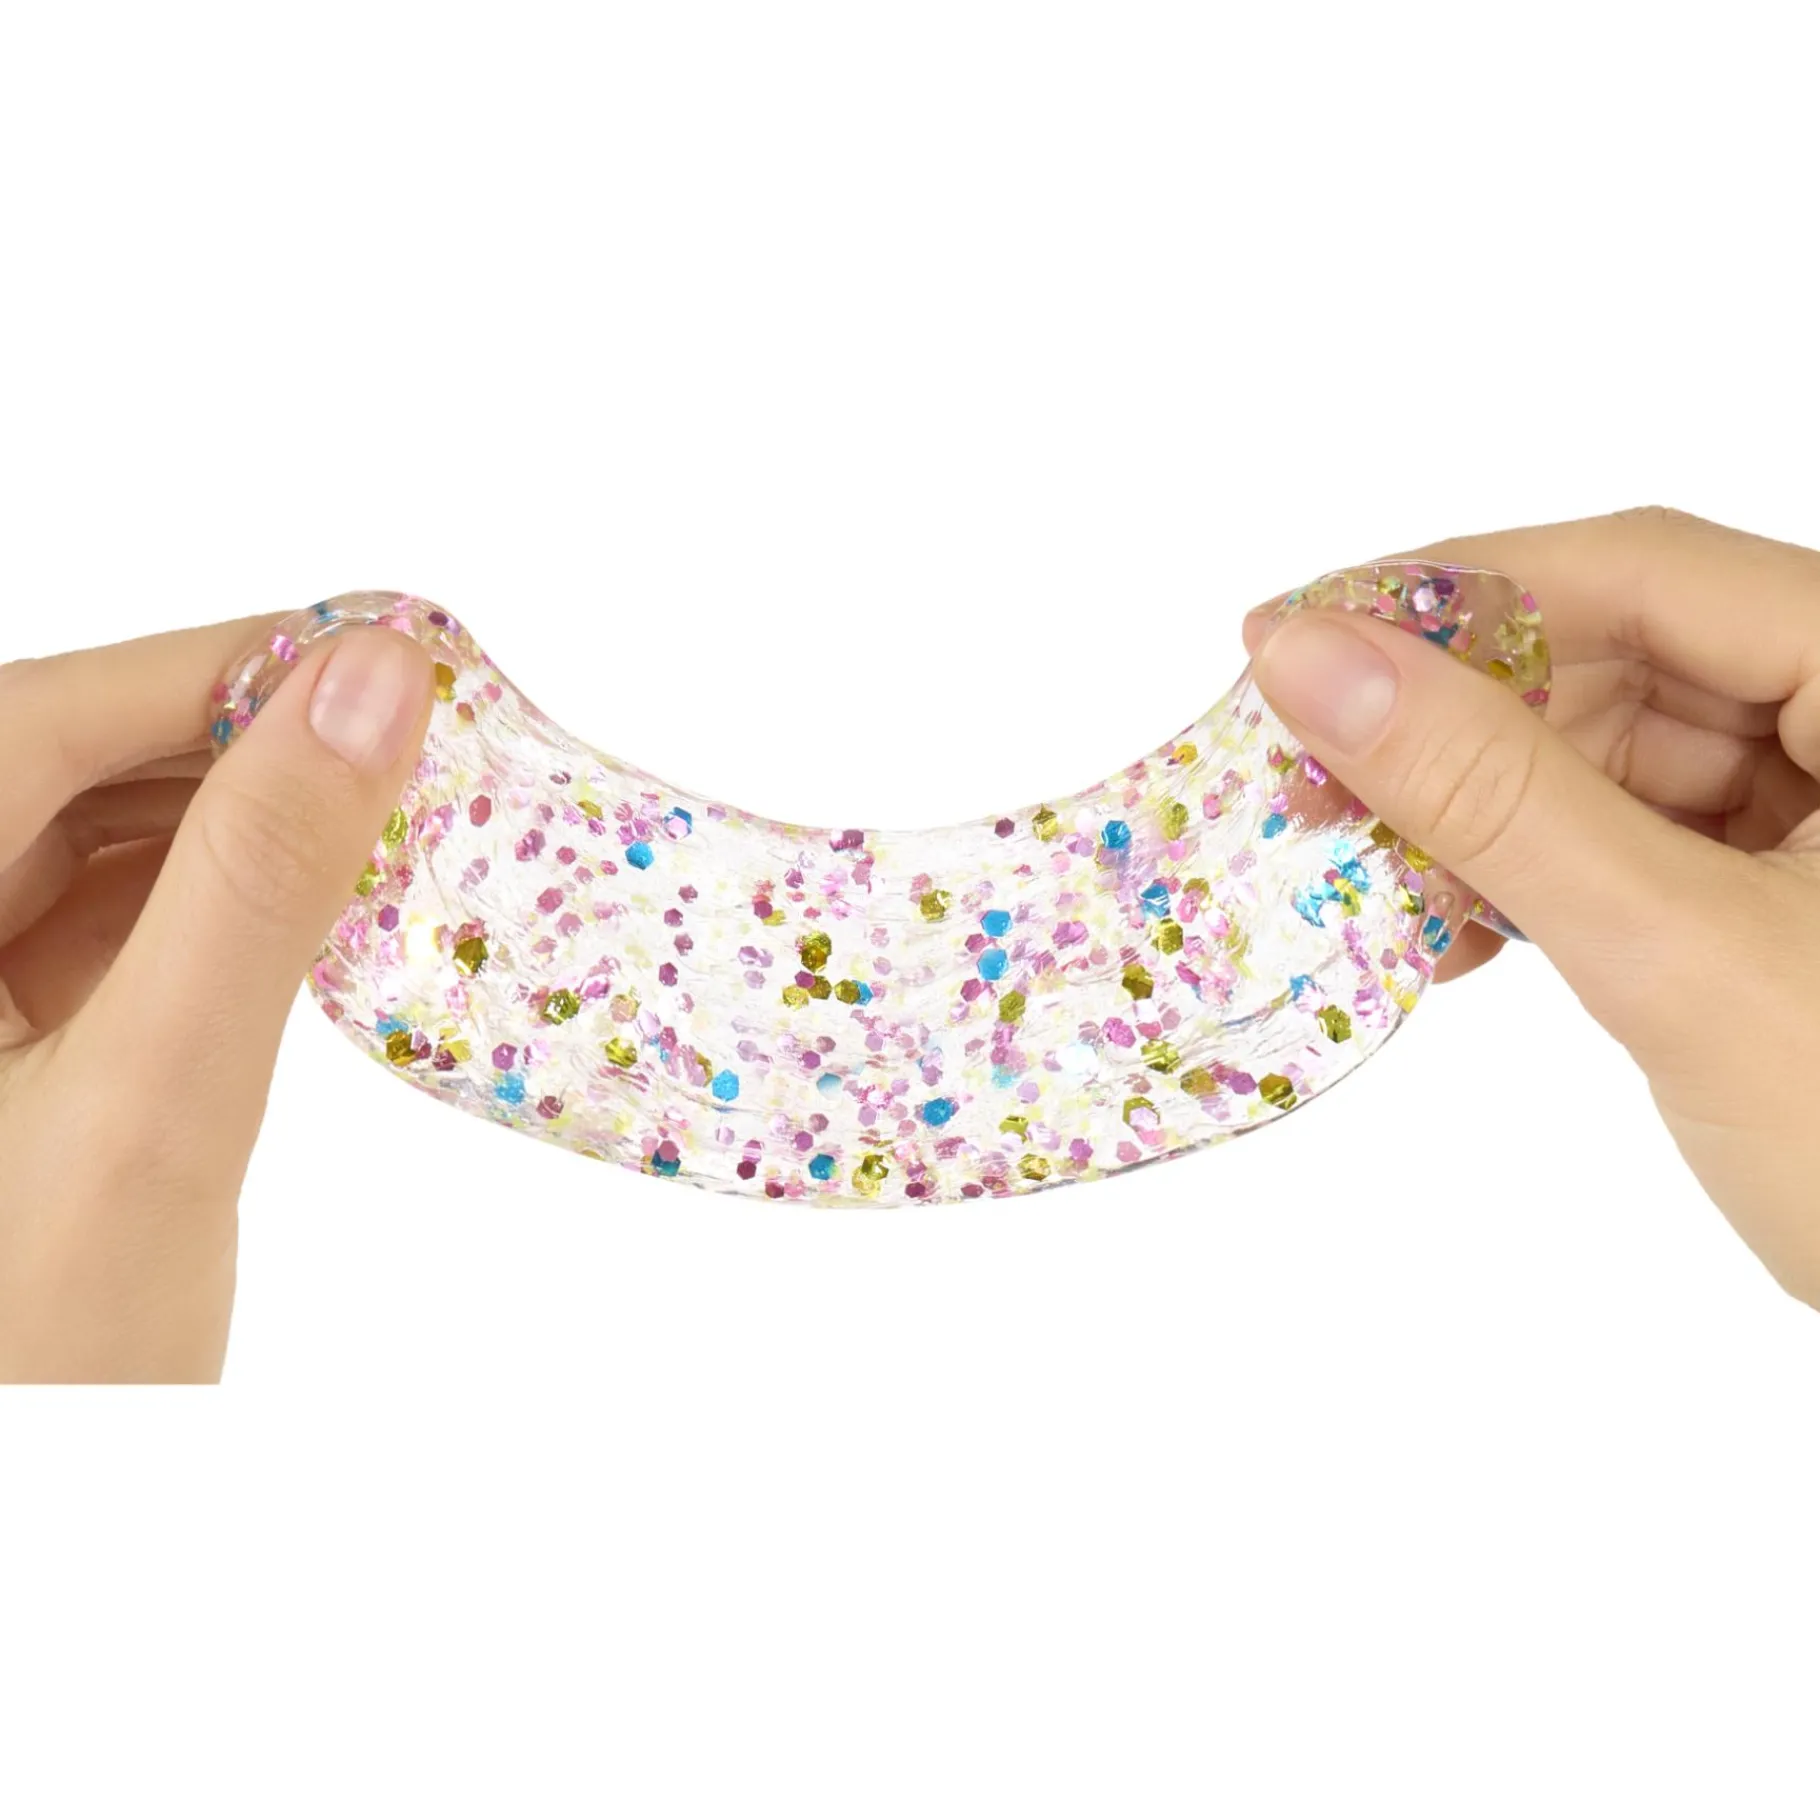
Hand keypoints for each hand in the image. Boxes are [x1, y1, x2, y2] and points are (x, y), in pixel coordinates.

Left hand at [0, 619, 432, 1379]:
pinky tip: (319, 900)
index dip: (215, 669)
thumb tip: (371, 691)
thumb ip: (256, 889)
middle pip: (64, 763)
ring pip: (96, 831)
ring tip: (385, 816)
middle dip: (242, 739)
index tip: (382, 647)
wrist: (43, 1521)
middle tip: (412, 734)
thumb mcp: (156, 1116)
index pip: (30, 726)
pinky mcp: (4, 1028)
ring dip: (241, 814)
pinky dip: (220, 896)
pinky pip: (111, 912)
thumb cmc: (41, 1369)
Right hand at [1245, 507, 1819, 1308]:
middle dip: (1453, 723)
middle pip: (1623, 657)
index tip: (1291, 636)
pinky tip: (1462, 936)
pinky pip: (1639, 837)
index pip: (1643, 571)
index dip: (1453, 591)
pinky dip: (1539, 876)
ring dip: (1481, 813)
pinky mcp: (1798, 889)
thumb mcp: (1675, 952)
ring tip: (1375, 884)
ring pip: (1618, 752)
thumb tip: (1305, 658)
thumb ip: (1487, 793)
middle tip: (1305, 782)